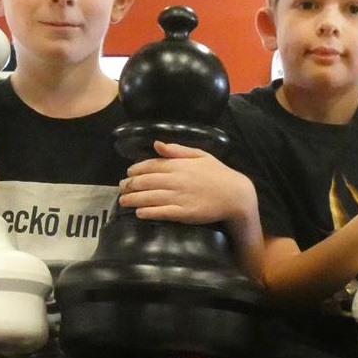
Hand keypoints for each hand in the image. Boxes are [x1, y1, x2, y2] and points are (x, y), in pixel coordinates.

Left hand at [118, 141, 255, 225]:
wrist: (236, 195)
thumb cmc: (219, 174)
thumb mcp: (200, 155)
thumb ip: (177, 150)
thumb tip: (156, 144)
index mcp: (179, 165)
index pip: (151, 165)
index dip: (136, 170)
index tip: (128, 173)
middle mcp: (176, 180)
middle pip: (146, 181)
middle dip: (130, 185)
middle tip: (120, 188)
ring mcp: (179, 197)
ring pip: (150, 197)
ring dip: (133, 199)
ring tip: (123, 201)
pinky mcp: (184, 212)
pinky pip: (162, 212)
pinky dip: (148, 212)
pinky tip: (139, 213)